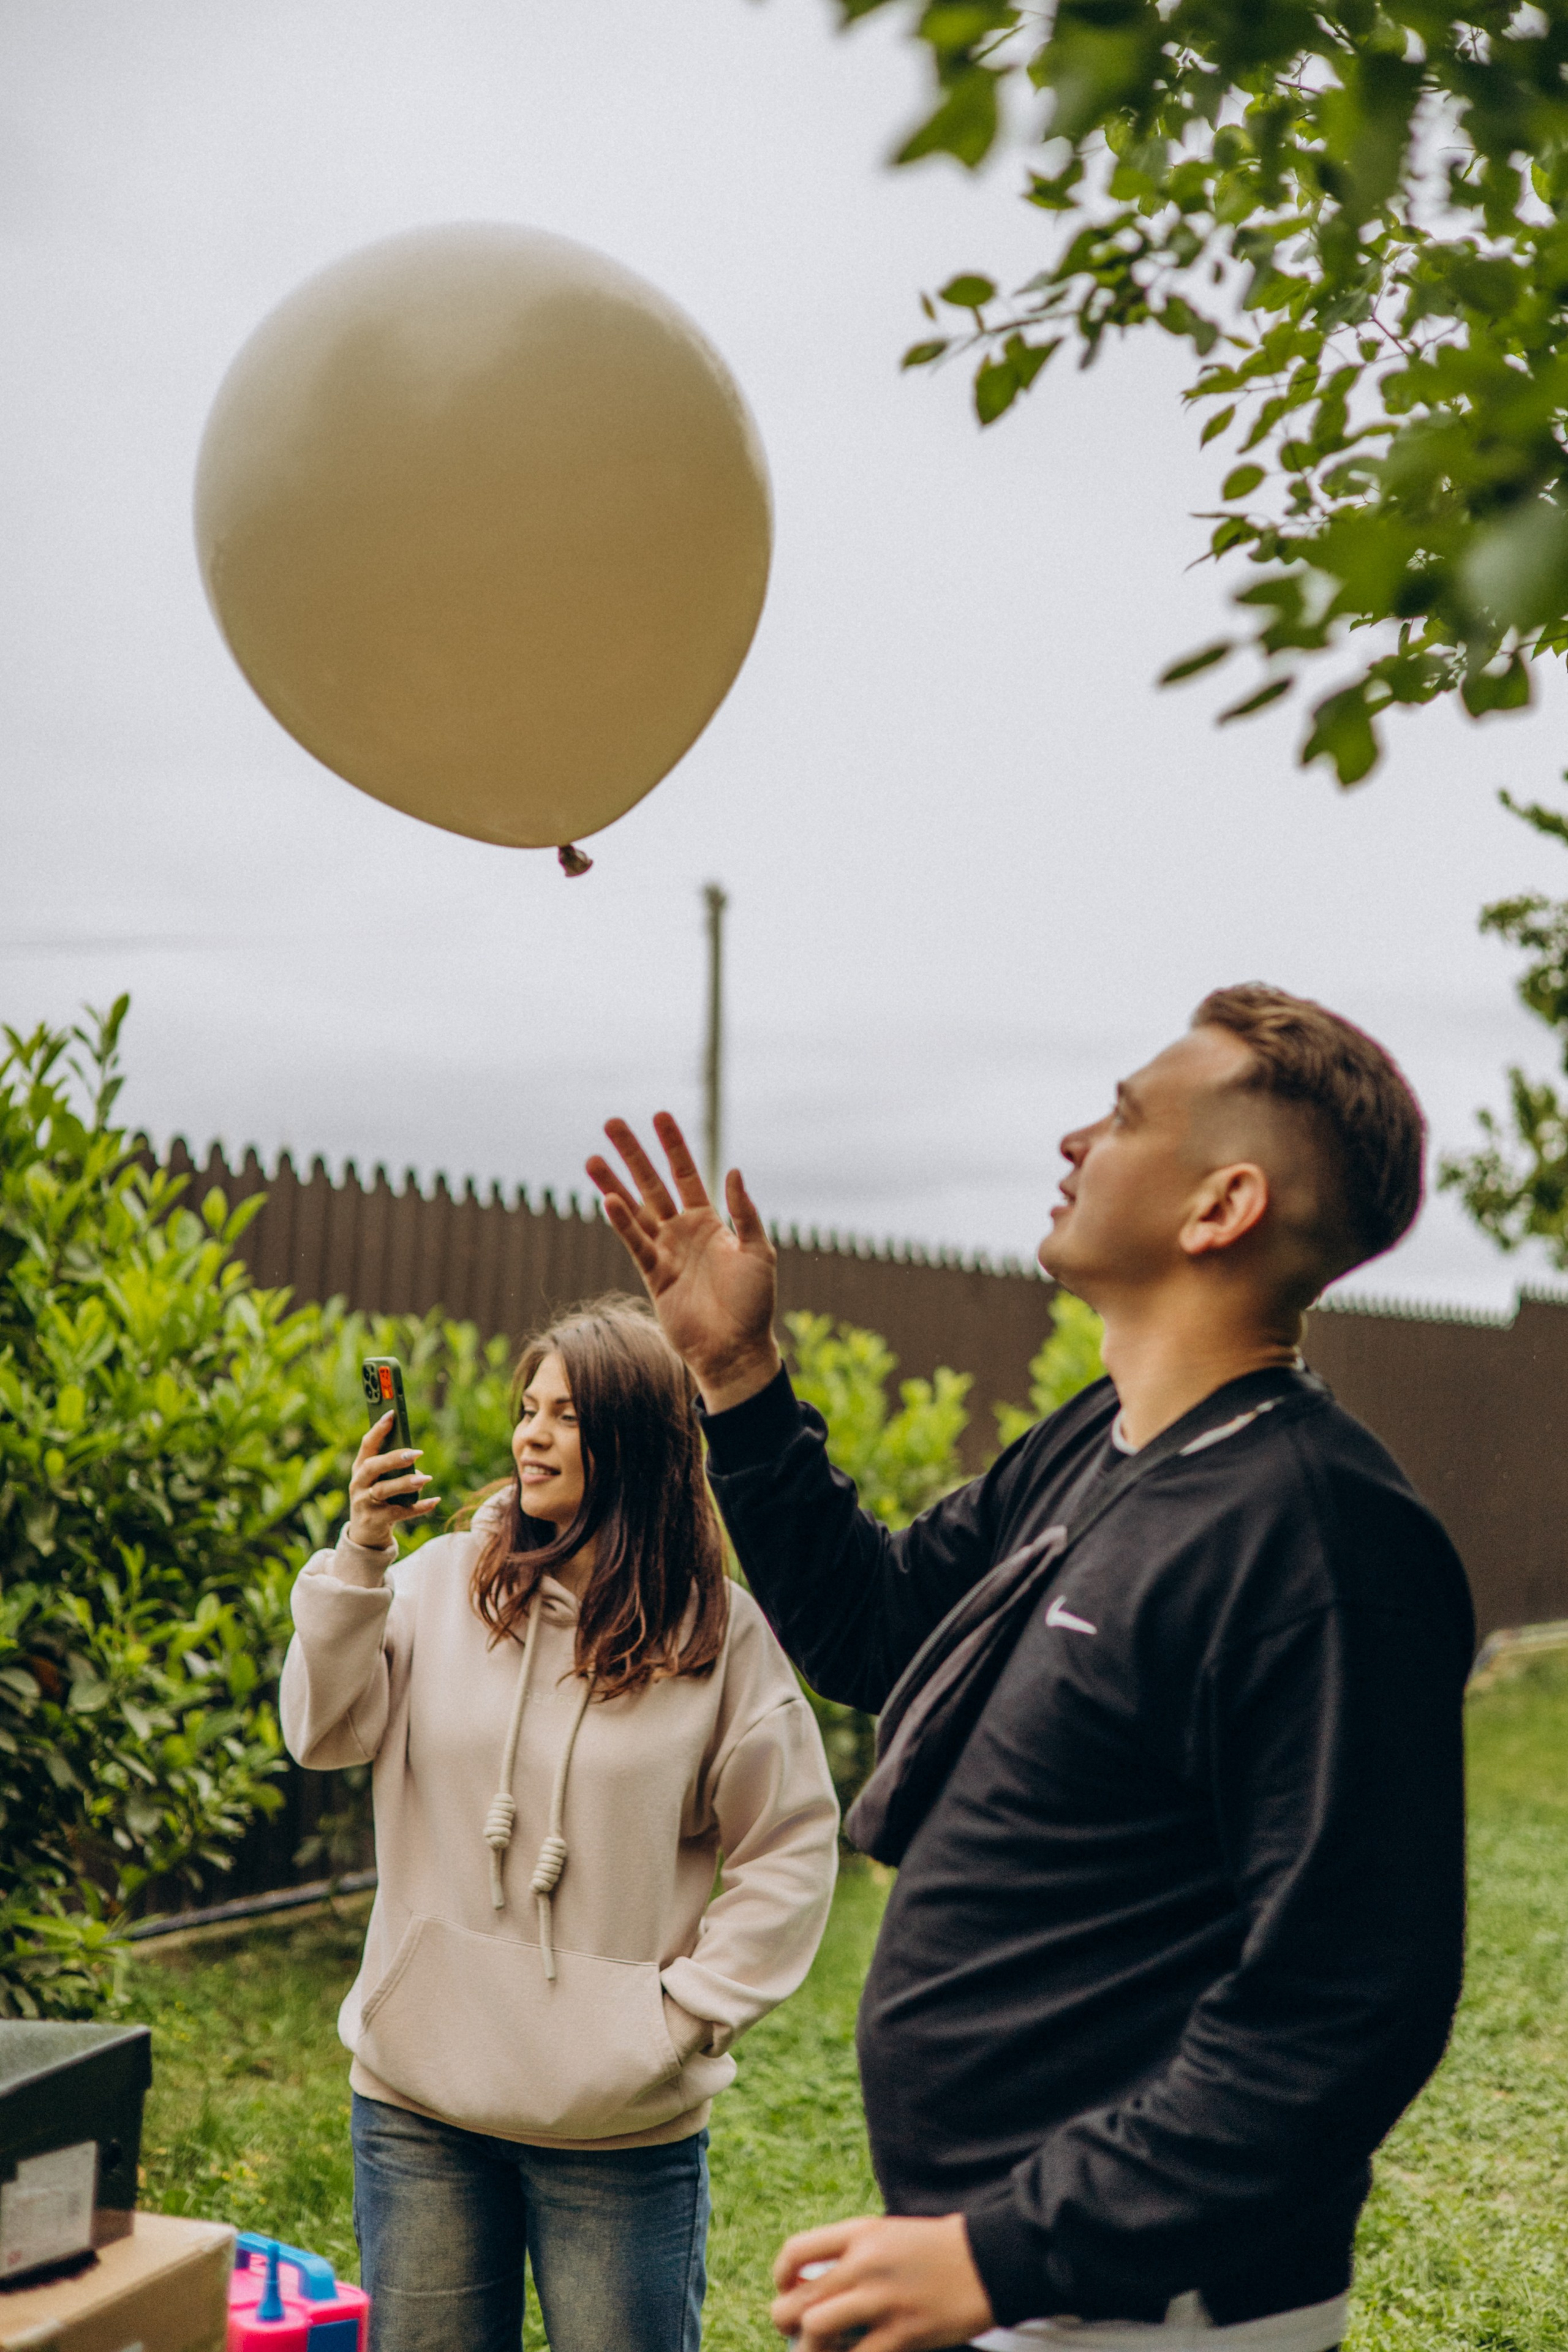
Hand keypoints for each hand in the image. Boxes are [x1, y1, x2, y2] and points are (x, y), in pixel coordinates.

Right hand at [345, 1414, 439, 1548]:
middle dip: (393, 1458)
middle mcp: (358, 1484)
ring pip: (383, 1490)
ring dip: (405, 1482)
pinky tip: (435, 1501)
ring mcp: (364, 1503)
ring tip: (425, 1478)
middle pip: (373, 1467)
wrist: (365, 1534)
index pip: (366, 1445)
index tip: (391, 1414)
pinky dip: (418, 1507)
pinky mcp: (376, 1520)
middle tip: (416, 1453)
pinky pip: (399, 1513)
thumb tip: (414, 1459)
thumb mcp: (378, 1480)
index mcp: (359, 1468)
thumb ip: (391, 1467)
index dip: (378, 1429)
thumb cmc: (376, 1498)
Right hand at [586, 1112, 781, 1411]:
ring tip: (592, 1158)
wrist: (735, 1348)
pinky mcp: (653, 1276)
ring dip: (614, 1183)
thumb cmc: (754, 1303)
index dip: (673, 1145)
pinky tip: (607, 1198)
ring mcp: (665, 1252)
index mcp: (710, 1222)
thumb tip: (734, 1170)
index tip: (659, 1115)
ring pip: (635, 1209)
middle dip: (633, 1154)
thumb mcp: (759, 1252)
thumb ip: (745, 1213)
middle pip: (652, 1183)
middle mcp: (683, 1232)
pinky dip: (622, 1222)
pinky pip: (635, 1242)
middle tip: (611, 1123)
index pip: (687, 1173)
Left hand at [771, 2215, 992, 2351]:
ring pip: (816, 2331)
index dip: (780, 2278)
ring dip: (809, 2351)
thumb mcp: (889, 2235)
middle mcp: (864, 2264)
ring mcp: (882, 2300)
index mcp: (859, 2233)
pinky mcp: (903, 2334)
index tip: (786, 2291)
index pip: (795, 2252)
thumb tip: (815, 2293)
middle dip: (785, 2323)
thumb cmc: (937, 2250)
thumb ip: (853, 2256)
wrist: (988, 2260)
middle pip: (797, 2300)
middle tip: (795, 2332)